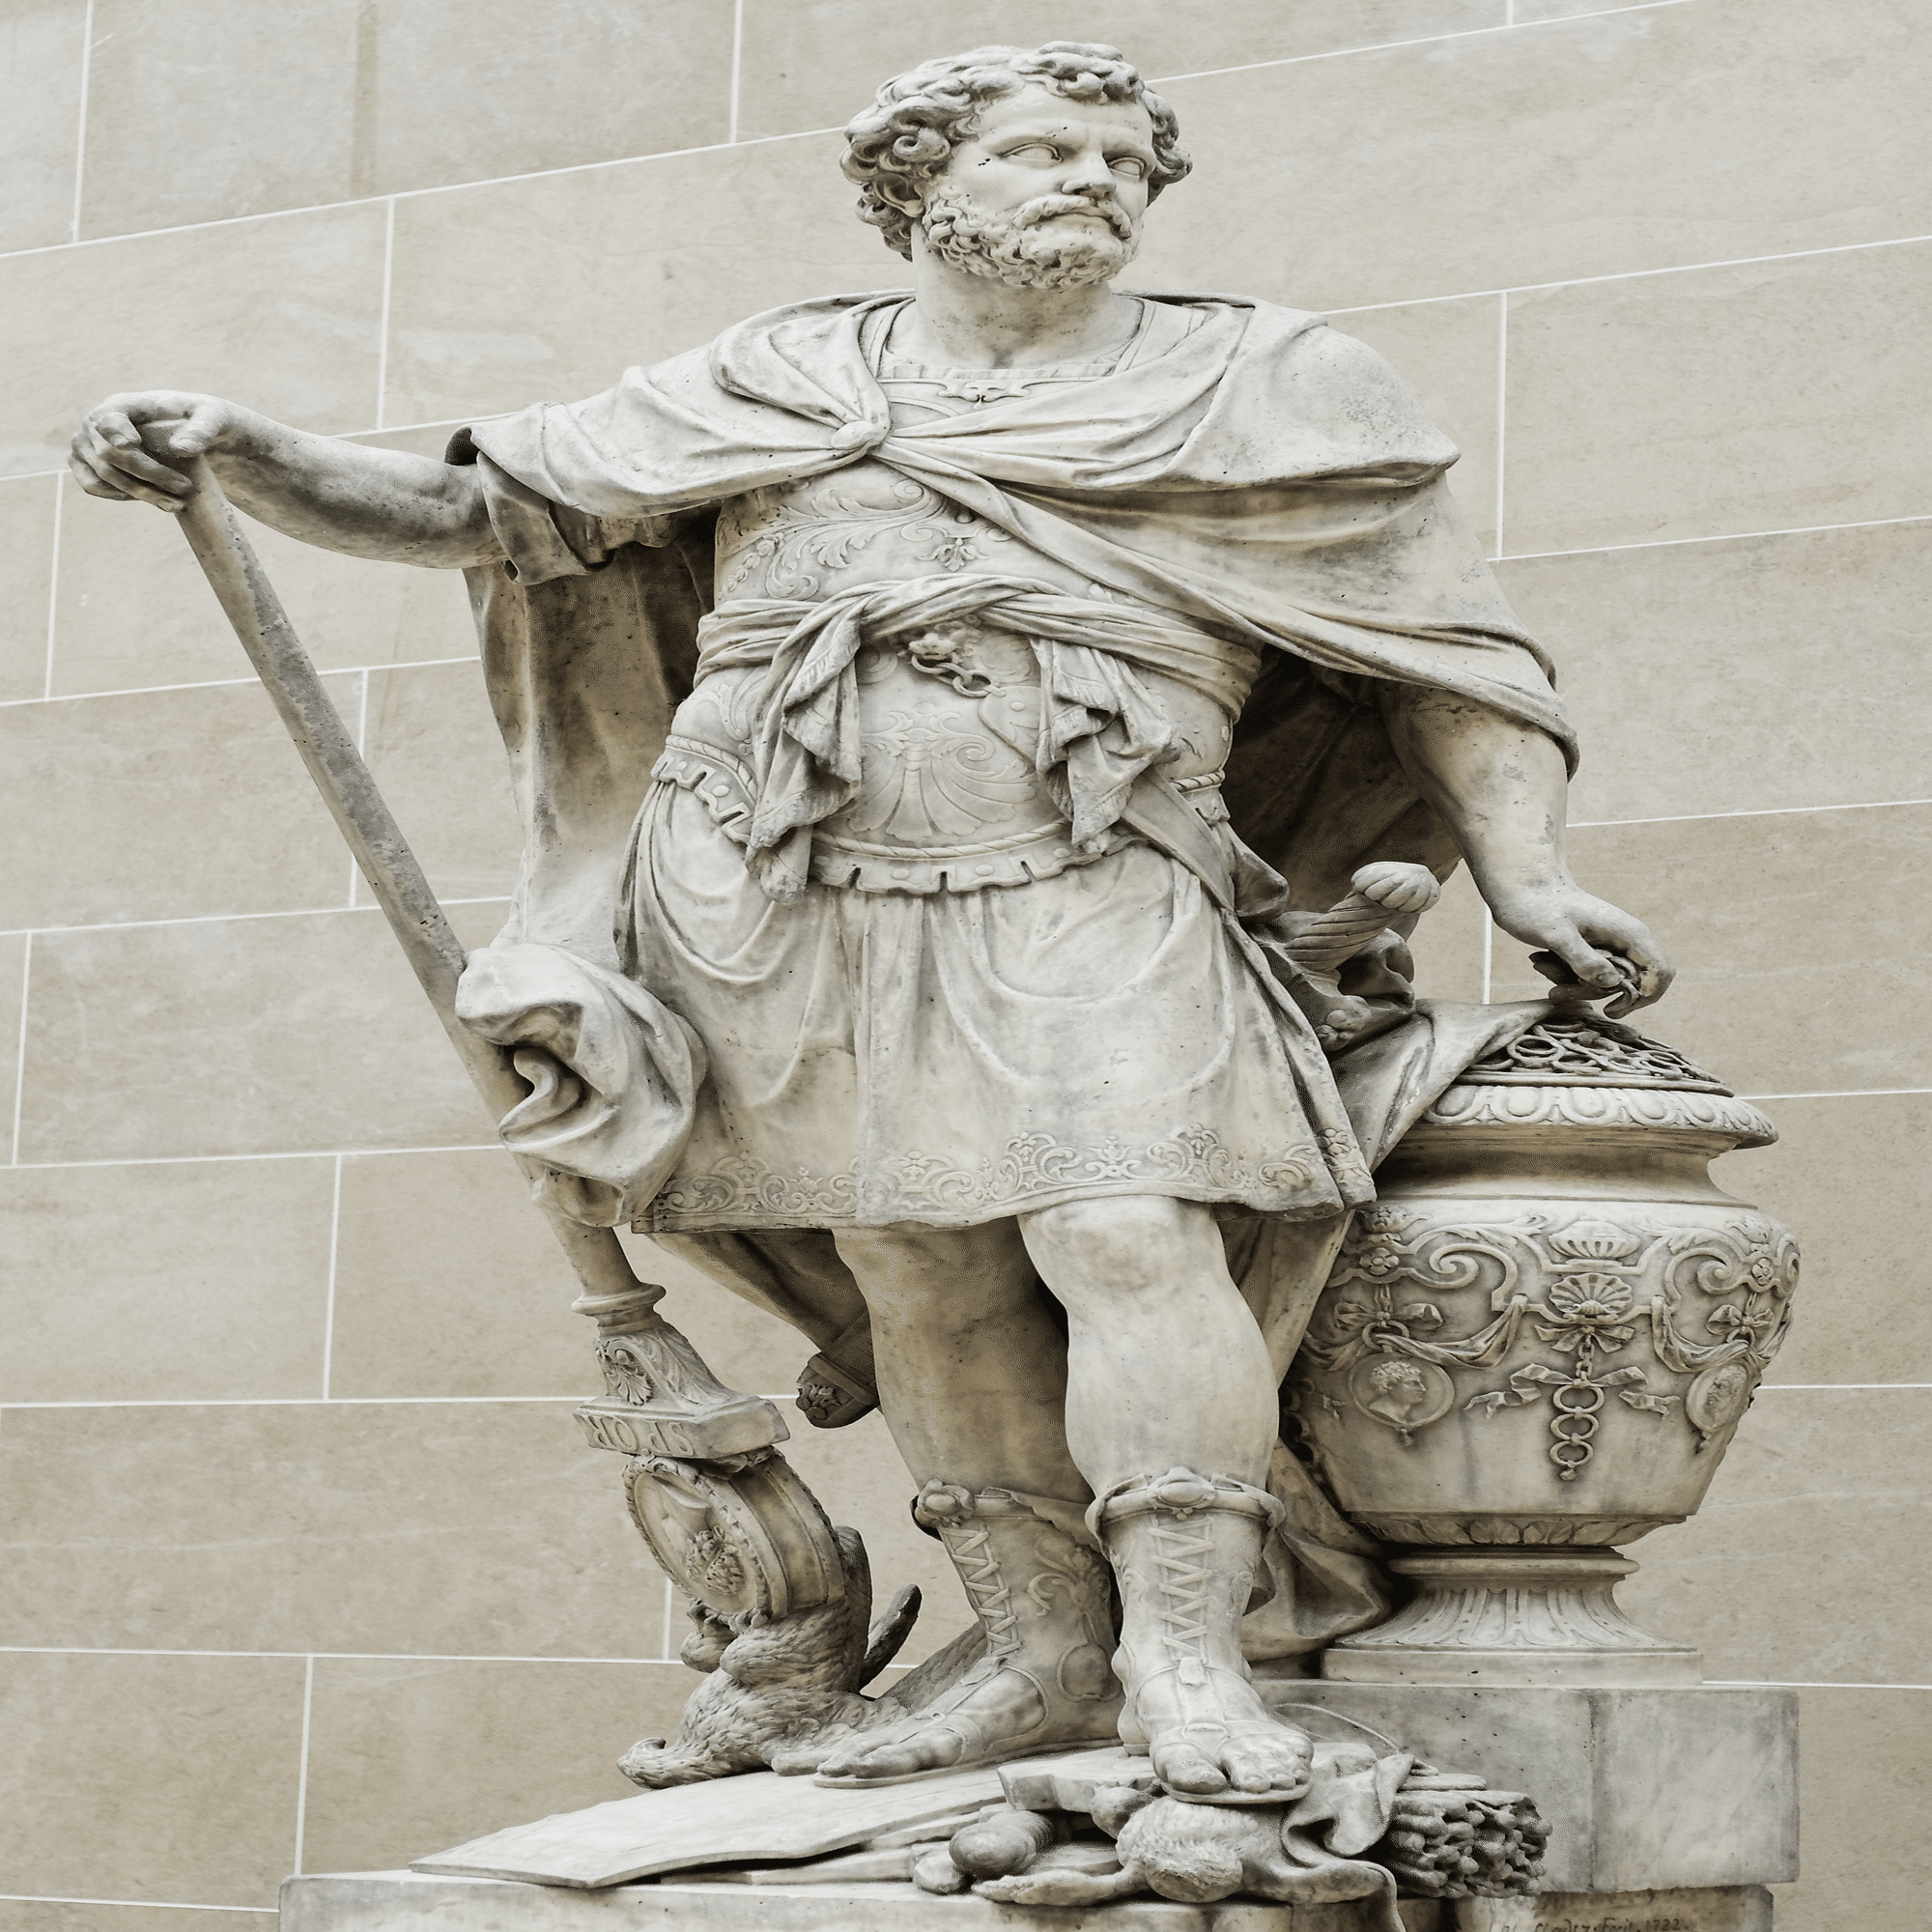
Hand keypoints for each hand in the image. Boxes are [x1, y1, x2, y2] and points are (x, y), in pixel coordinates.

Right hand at [69, 392, 247, 511]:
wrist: (191, 434)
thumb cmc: (202, 421)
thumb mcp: (213, 418)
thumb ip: (202, 429)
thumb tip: (181, 449)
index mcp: (124, 403)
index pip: (109, 417)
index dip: (116, 431)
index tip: (131, 444)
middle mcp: (96, 421)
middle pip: (109, 453)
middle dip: (148, 475)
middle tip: (185, 489)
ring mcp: (85, 442)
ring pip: (104, 474)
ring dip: (141, 493)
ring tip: (176, 504)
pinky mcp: (85, 464)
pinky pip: (92, 485)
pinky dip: (118, 495)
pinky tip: (150, 498)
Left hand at [1487, 881, 1672, 1018]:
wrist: (1523, 885)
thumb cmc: (1538, 905)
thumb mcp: (1557, 935)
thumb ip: (1584, 960)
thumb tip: (1612, 982)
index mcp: (1629, 933)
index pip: (1661, 972)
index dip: (1645, 997)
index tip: (1612, 1008)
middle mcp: (1626, 939)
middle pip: (1629, 984)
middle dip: (1592, 992)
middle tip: (1556, 991)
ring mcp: (1610, 944)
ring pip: (1605, 981)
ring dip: (1573, 983)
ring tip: (1541, 965)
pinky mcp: (1594, 948)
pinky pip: (1589, 973)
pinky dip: (1566, 975)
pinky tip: (1541, 962)